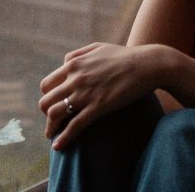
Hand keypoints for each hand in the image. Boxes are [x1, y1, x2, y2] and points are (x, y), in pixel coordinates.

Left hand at [38, 43, 168, 148]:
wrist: (148, 65)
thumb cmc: (125, 56)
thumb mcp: (98, 47)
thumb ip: (78, 53)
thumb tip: (65, 63)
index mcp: (73, 64)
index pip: (47, 84)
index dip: (47, 97)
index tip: (53, 105)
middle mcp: (75, 79)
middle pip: (46, 101)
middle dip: (46, 114)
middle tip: (53, 121)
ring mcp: (85, 94)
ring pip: (54, 114)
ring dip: (50, 128)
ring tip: (52, 135)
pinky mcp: (98, 107)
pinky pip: (74, 126)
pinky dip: (63, 138)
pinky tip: (58, 146)